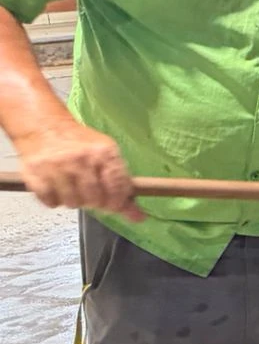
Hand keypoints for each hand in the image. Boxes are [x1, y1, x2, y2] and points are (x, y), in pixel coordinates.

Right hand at [15, 119, 144, 221]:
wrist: (45, 127)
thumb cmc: (80, 145)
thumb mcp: (107, 155)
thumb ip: (122, 185)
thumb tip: (137, 216)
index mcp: (104, 153)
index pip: (117, 187)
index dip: (119, 202)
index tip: (115, 205)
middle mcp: (81, 159)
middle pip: (95, 199)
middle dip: (96, 203)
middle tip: (92, 196)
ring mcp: (57, 167)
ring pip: (73, 203)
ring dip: (75, 201)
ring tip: (73, 188)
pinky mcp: (35, 174)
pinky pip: (51, 202)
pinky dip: (54, 201)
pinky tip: (57, 189)